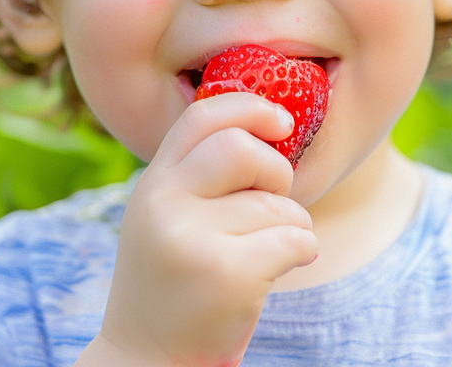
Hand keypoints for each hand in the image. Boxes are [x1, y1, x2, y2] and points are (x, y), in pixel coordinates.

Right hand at [81, 93, 317, 366]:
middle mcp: (164, 204)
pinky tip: (279, 269)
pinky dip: (304, 250)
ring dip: (291, 226)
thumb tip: (271, 124)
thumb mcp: (166, 217)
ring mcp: (192, 238)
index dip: (249, 109)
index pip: (201, 117)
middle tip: (276, 200)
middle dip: (277, 171)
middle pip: (242, 149)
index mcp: (152, 184)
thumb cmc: (174, 282)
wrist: (147, 359)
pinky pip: (296, 239)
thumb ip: (198, 173)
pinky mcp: (228, 274)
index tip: (281, 122)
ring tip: (266, 252)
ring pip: (277, 204)